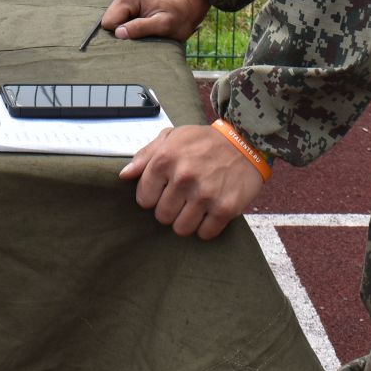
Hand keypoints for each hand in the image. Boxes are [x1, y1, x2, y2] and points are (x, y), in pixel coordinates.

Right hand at [99, 0, 209, 42]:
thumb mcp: (162, 25)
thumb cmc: (178, 19)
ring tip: (144, 27)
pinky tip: (141, 24)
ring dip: (126, 28)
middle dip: (124, 30)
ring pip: (112, 21)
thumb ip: (140, 28)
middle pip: (109, 21)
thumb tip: (118, 33)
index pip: (109, 22)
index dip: (122, 32)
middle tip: (143, 30)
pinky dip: (128, 26)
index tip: (140, 31)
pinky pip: (118, 19)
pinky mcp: (126, 2)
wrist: (186, 10)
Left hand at [119, 123, 266, 238]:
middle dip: (170, 209)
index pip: (144, 199)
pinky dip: (206, 227)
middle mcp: (183, 178)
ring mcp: (205, 195)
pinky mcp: (225, 208)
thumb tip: (124, 175)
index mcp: (165, 159)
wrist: (246, 142)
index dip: (153, 196)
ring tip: (196, 205)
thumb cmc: (205, 141)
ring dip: (187, 220)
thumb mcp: (173, 137)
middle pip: (162, 216)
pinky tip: (210, 211)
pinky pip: (205, 233)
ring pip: (181, 229)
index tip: (164, 190)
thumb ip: (145, 156)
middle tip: (183, 197)